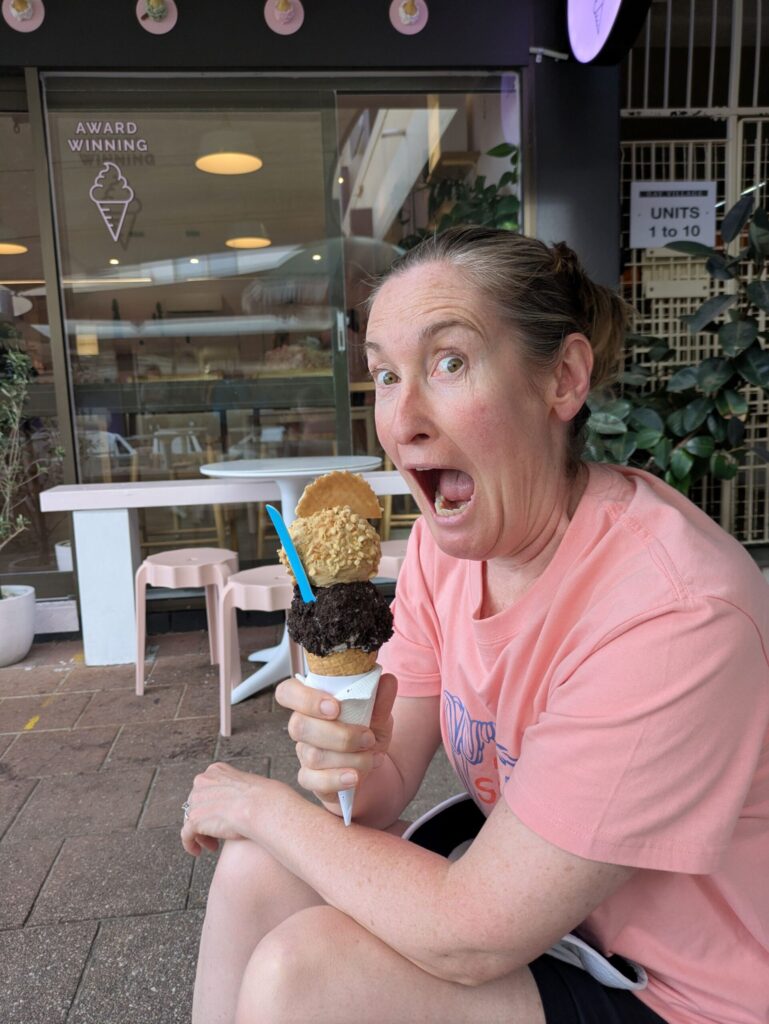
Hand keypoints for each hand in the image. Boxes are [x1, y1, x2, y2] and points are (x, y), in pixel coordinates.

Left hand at [180, 761, 270, 856]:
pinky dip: (190, 844)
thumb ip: (234, 791)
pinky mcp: (194, 818)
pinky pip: (186, 834)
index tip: (220, 817)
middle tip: (217, 834)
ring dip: (201, 834)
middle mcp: (202, 781)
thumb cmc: (261, 799)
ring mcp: (197, 799)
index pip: (206, 789)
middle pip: (197, 804)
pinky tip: (198, 852)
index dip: (211, 806)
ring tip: (213, 845)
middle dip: (206, 820)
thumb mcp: (246, 785)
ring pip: (191, 820)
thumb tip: (235, 804)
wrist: (260, 806)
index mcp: (215, 771)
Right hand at [275, 672, 397, 806]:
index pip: (288, 692)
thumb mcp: (380, 715)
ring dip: (349, 758)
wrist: (375, 767)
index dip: (304, 699)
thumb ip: (381, 700)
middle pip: (299, 726)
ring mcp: (305, 754)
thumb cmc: (368, 734)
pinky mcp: (311, 779)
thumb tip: (388, 681)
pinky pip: (313, 781)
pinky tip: (355, 777)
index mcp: (313, 703)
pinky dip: (337, 779)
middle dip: (339, 734)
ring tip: (373, 757)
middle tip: (368, 737)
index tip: (335, 707)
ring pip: (313, 755)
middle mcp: (304, 727)